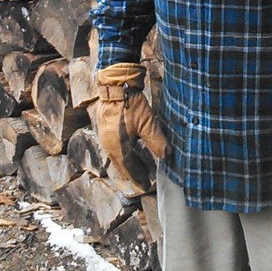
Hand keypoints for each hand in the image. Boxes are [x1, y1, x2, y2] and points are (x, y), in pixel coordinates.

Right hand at [94, 62, 166, 187]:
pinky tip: (129, 150)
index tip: (146, 185)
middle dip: (133, 173)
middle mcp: (108, 145)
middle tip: (143, 180)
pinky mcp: (105, 127)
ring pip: (117, 156)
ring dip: (127, 163)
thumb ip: (157, 142)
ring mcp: (104, 136)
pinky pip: (114, 147)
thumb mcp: (148, 124)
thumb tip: (166, 157)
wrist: (115, 85)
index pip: (129, 168)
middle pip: (121, 164)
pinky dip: (122, 153)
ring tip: (137, 167)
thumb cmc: (130, 104)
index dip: (138, 177)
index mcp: (118, 148)